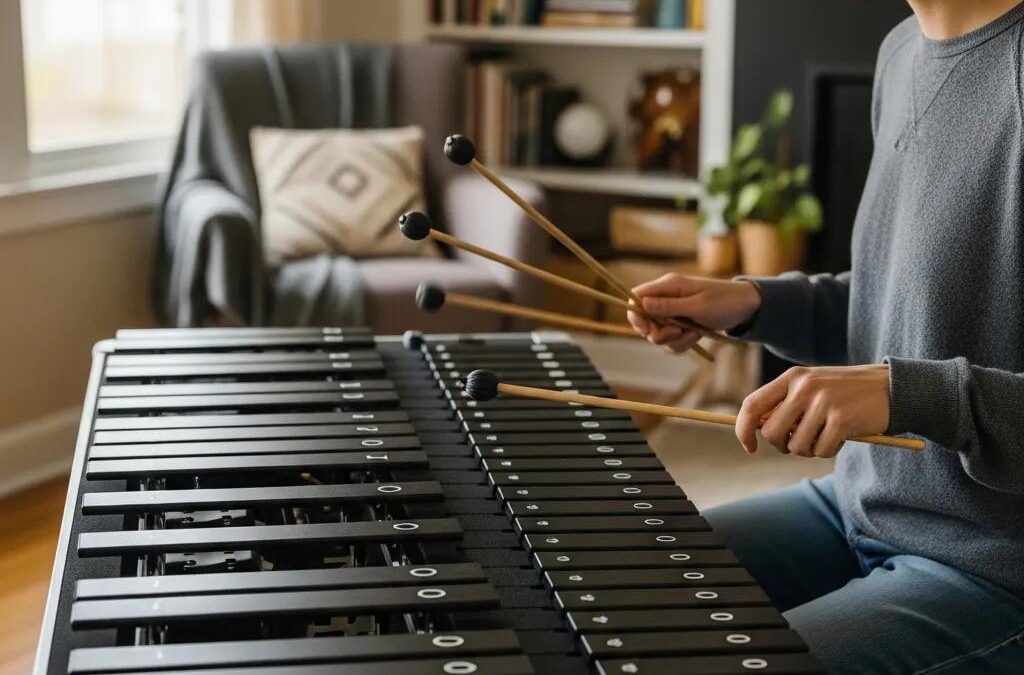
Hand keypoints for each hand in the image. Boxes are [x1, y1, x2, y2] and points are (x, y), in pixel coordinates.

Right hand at [627, 273, 761, 352]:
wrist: (746, 307)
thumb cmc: (724, 301)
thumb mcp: (698, 305)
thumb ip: (669, 306)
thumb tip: (642, 304)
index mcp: (668, 286)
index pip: (636, 297)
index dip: (636, 316)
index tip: (648, 330)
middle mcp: (666, 298)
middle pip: (644, 321)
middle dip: (659, 333)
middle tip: (679, 333)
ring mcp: (672, 312)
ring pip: (657, 335)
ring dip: (674, 341)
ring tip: (694, 334)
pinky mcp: (679, 325)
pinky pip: (670, 341)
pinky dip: (681, 344)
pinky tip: (696, 337)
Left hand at [736, 364, 890, 457]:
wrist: (890, 387)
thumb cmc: (845, 393)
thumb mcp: (812, 388)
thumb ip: (786, 404)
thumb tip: (758, 431)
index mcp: (793, 377)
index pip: (752, 404)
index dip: (743, 429)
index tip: (749, 447)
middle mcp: (804, 387)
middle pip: (771, 432)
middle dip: (782, 446)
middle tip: (800, 443)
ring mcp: (823, 402)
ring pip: (796, 446)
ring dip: (809, 450)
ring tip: (825, 436)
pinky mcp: (842, 420)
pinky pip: (821, 451)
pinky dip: (829, 451)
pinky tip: (842, 437)